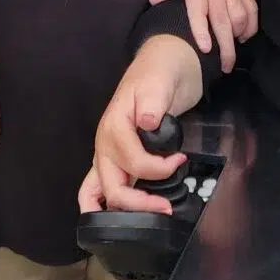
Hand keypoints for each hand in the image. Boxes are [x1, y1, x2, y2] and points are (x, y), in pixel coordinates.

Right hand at [79, 35, 204, 214]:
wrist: (165, 61)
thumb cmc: (162, 70)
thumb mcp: (160, 80)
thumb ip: (153, 101)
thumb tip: (148, 123)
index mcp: (114, 125)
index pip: (133, 163)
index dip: (159, 169)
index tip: (181, 160)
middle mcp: (105, 143)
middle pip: (112, 188)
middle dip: (138, 204)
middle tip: (167, 208)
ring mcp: (108, 152)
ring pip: (99, 193)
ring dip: (120, 211)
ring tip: (147, 219)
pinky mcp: (117, 157)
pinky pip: (100, 188)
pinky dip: (108, 206)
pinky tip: (124, 216)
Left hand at [149, 0, 256, 72]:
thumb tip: (155, 1)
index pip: (198, 9)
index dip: (201, 29)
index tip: (205, 48)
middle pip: (223, 21)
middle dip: (226, 46)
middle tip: (224, 66)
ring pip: (240, 17)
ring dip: (239, 36)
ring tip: (234, 50)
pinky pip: (251, 7)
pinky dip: (250, 23)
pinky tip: (245, 32)